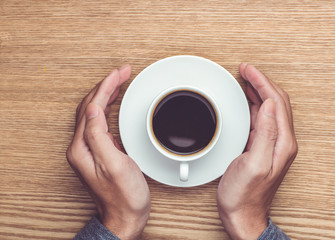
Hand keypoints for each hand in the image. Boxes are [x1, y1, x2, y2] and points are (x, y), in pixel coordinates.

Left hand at [66, 65, 150, 239]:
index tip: (119, 73)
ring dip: (107, 93)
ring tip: (120, 81)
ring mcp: (90, 148)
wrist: (125, 215)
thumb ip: (100, 136)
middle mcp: (82, 147)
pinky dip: (109, 107)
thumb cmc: (124, 195)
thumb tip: (94, 109)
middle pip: (91, 106)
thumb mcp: (114, 164)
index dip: (106, 86)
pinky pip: (101, 121)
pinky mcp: (100, 151)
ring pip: (95, 111)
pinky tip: (115, 103)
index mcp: (82, 148)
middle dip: (106, 85)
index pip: (92, 107)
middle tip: (122, 72)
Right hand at [217, 64, 297, 239]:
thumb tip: (269, 105)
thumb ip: (264, 134)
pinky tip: (247, 101)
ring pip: (268, 108)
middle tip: (246, 70)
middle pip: (275, 102)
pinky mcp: (261, 147)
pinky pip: (260, 118)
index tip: (248, 70)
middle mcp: (280, 142)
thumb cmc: (244, 194)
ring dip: (258, 91)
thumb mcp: (254, 163)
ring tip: (246, 79)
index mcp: (282, 143)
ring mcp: (271, 144)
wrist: (242, 212)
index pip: (276, 102)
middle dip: (261, 82)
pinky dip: (253, 104)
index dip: (262, 82)